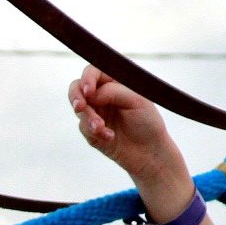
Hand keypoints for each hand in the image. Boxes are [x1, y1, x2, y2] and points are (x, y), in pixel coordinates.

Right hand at [68, 67, 187, 197]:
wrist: (149, 152)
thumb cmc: (148, 122)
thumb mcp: (137, 101)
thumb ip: (113, 92)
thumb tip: (90, 94)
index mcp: (115, 82)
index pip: (94, 72)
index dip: (88, 78)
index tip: (89, 91)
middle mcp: (102, 94)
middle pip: (78, 87)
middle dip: (76, 96)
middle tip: (80, 106)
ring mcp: (95, 111)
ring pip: (79, 108)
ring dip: (89, 118)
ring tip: (101, 128)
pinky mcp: (91, 129)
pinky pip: (83, 127)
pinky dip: (95, 132)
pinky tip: (110, 137)